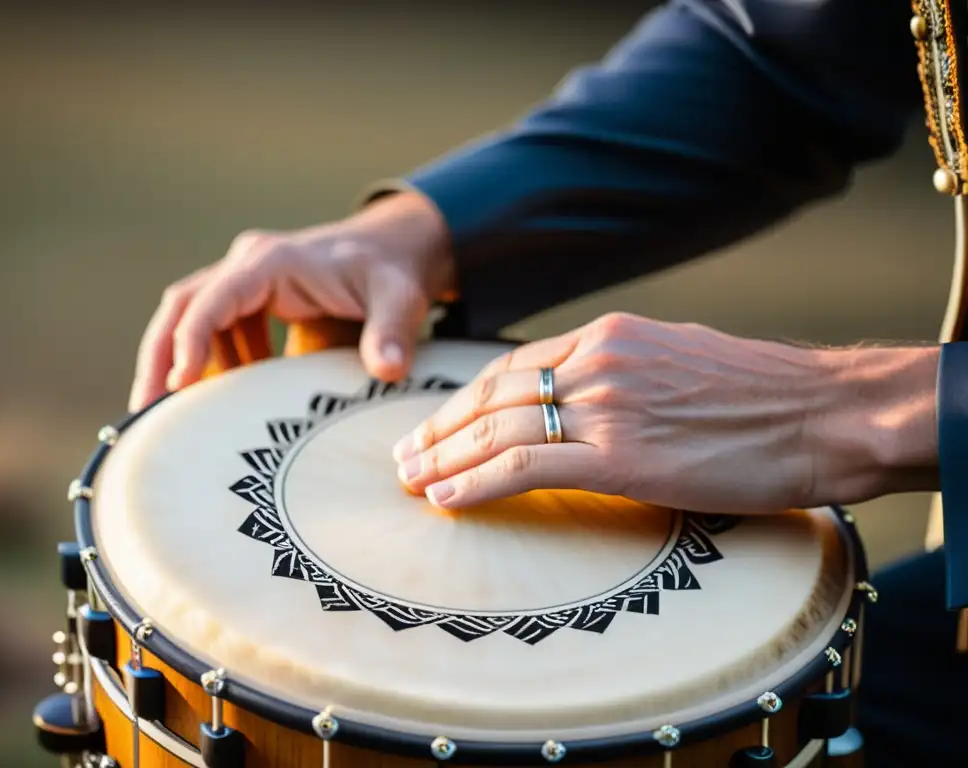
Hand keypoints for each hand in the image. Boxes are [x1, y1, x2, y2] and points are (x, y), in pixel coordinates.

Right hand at [129, 192, 453, 410]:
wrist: (392, 252)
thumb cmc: (392, 273)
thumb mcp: (400, 298)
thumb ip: (393, 332)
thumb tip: (389, 370)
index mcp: (272, 262)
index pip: (214, 299)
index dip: (192, 340)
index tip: (180, 385)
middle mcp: (247, 266)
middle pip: (182, 307)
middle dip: (160, 358)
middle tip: (144, 413)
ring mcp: (244, 282)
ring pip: (189, 319)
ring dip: (177, 365)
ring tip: (168, 420)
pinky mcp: (250, 303)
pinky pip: (214, 332)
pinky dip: (210, 366)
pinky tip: (220, 403)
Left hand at [393, 312, 938, 513]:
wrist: (825, 412)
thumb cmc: (765, 395)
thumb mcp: (680, 361)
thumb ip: (623, 374)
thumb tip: (587, 398)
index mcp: (611, 336)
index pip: (514, 367)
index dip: (466, 400)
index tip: (438, 424)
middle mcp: (599, 361)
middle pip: (493, 395)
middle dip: (440, 428)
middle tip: (403, 455)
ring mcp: (608, 406)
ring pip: (498, 429)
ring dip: (445, 458)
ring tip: (411, 482)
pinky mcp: (621, 456)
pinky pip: (525, 468)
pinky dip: (477, 483)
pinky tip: (447, 499)